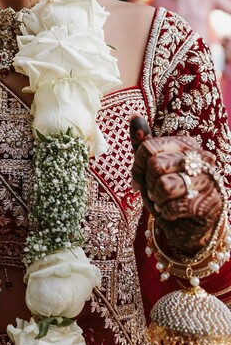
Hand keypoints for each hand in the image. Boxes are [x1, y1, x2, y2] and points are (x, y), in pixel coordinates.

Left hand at [130, 115, 223, 255]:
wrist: (190, 228)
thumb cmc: (168, 195)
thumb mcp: (150, 169)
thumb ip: (142, 144)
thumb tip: (134, 116)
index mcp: (186, 145)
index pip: (148, 147)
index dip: (137, 166)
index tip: (139, 179)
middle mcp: (201, 158)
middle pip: (155, 165)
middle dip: (148, 184)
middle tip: (156, 192)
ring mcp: (208, 181)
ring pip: (164, 186)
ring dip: (158, 199)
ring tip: (166, 201)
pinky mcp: (208, 204)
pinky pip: (171, 206)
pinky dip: (166, 213)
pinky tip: (175, 213)